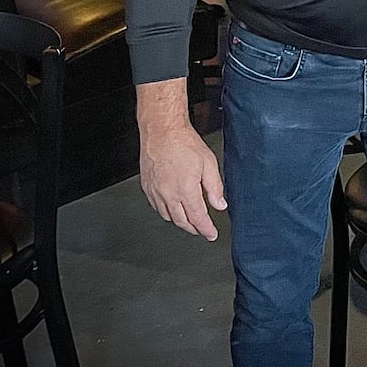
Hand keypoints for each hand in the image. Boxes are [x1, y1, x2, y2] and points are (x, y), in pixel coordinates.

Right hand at [140, 122, 226, 240]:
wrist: (161, 132)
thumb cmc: (184, 143)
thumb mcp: (209, 163)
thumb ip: (215, 187)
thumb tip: (220, 204)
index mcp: (186, 190)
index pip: (197, 218)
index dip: (206, 229)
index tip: (211, 234)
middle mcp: (168, 195)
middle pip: (181, 221)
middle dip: (193, 228)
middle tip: (202, 230)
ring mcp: (155, 192)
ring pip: (168, 216)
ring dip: (180, 221)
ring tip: (190, 221)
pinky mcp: (147, 187)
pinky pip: (157, 207)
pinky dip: (167, 212)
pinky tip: (173, 208)